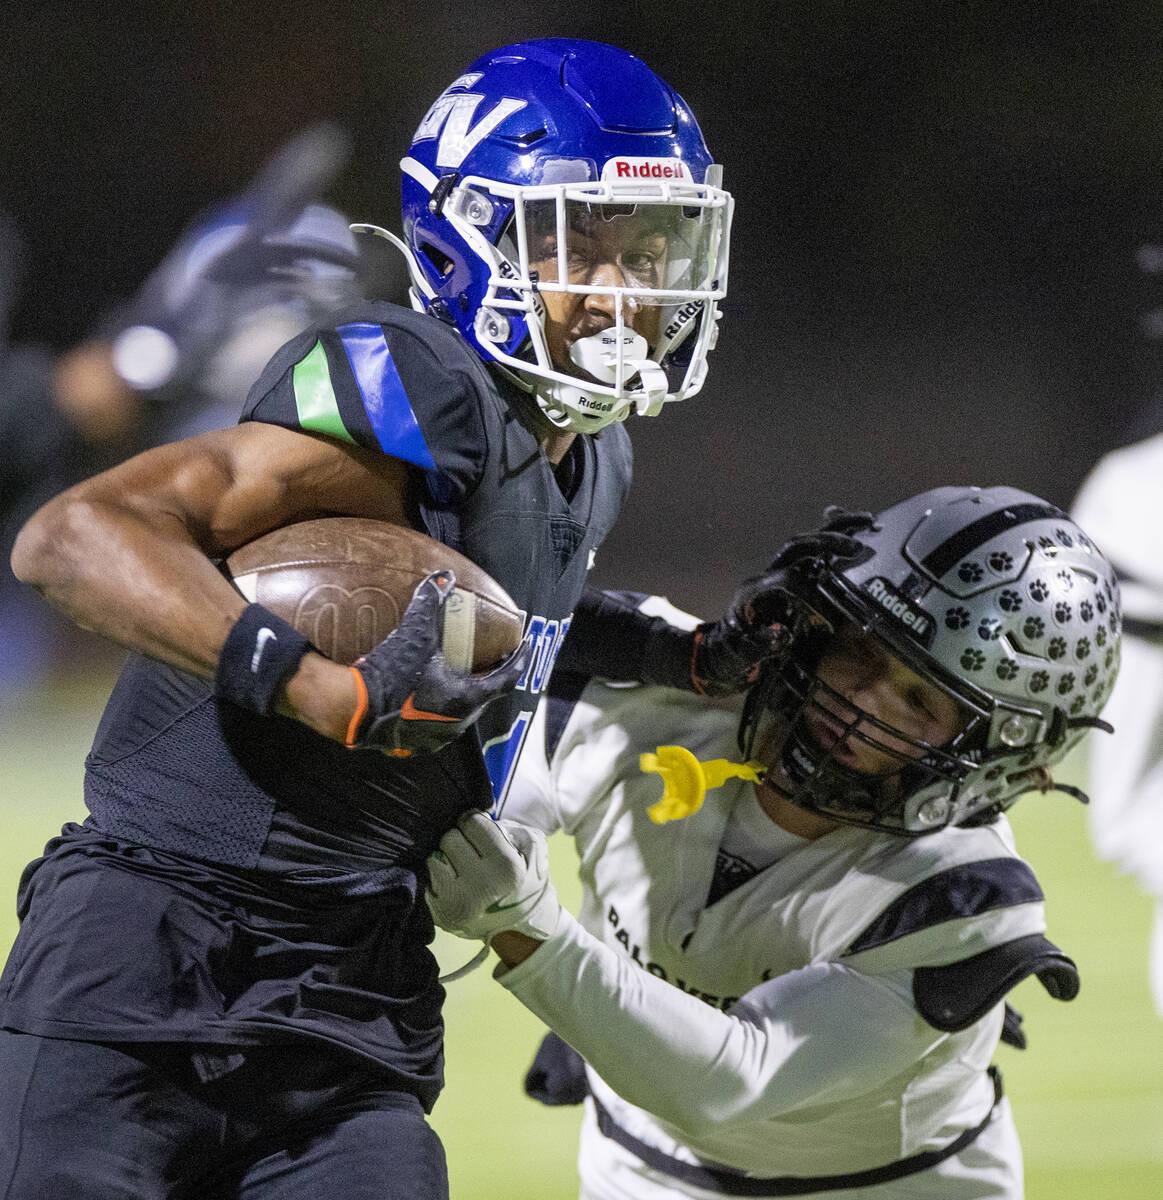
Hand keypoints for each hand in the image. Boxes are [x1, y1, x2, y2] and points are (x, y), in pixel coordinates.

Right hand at [347, 570, 530, 755]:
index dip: (519, 660)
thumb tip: (443, 577)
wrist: (355, 708)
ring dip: (463, 694)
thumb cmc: (391, 673)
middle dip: (488, 676)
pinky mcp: (418, 745)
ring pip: (461, 713)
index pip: (507, 678)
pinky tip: (429, 695)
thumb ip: (430, 602)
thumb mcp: (415, 633)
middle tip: (489, 657)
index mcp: (467, 698)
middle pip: (485, 696)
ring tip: (458, 674)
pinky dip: (440, 708)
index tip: (523, 647)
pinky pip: (438, 725)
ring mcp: (439, 738)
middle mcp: (459, 722)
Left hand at [426, 813, 559, 942]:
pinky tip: (452, 881)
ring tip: (461, 866)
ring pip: (434, 856)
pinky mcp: (441, 914)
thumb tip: (472, 815)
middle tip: (471, 851)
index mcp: (507, 866)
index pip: (472, 822)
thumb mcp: (532, 848)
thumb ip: (507, 825)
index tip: (479, 832)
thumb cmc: (525, 880)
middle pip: (449, 837)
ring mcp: (459, 902)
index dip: (475, 824)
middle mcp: (482, 886)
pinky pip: (427, 878)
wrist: (521, 927)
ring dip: (446, 857)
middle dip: (460, 839)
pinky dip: (437, 876)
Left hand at [685, 508, 875, 695]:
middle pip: (796, 548)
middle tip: (858, 547)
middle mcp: (764, 577)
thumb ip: (758, 646)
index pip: (787, 579)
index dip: (811, 588)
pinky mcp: (782, 577)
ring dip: (833, 531)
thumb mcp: (739, 656)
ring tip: (866, 521)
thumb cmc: (728, 656)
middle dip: (827, 543)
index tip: (832, 607)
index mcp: (753, 593)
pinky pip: (806, 551)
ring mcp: (772, 574)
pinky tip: (847, 523)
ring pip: (804, 543)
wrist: (716, 653)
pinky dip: (826, 535)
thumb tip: (781, 635)